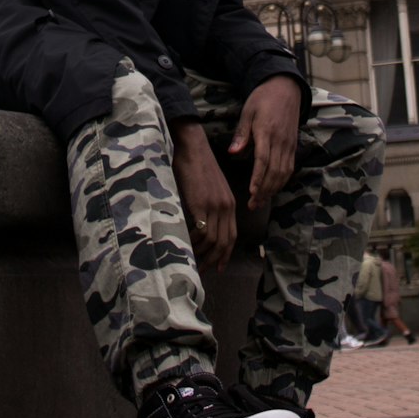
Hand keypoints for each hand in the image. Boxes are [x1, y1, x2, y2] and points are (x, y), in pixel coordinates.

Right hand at [169, 119, 237, 272]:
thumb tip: (202, 224)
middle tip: (202, 270)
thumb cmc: (196, 164)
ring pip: (214, 240)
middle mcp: (226, 206)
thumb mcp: (210, 187)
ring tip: (192, 262)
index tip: (219, 267)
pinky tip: (186, 246)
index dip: (226, 253)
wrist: (191, 147)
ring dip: (203, 254)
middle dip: (215, 259)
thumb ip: (211, 205)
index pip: (232, 235)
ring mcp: (215, 206)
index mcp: (230, 202)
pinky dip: (194, 243)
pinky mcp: (201, 204)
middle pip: (225, 242)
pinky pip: (202, 232)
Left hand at [228, 76, 301, 209]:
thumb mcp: (247, 112)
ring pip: (283, 172)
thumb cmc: (262, 99)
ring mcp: (289, 144)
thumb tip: (233, 154)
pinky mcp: (293, 146)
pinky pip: (289, 167)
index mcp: (267, 131)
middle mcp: (281, 141)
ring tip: (260, 202)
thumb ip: (241, 135)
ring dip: (273, 189)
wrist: (285, 88)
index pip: (263, 159)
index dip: (258, 178)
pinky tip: (272, 189)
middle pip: (274, 171)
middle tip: (253, 205)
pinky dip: (281, 181)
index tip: (252, 192)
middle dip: (264, 191)